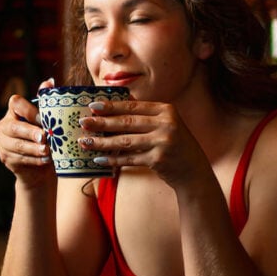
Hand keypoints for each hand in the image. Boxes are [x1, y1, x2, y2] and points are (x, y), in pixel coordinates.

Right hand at [0, 79, 55, 187]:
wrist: (39, 165)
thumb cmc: (45, 137)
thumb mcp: (47, 119)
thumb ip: (46, 101)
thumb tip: (50, 82)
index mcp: (13, 111)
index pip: (15, 103)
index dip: (29, 110)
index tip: (44, 120)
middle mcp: (3, 125)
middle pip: (13, 127)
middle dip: (30, 133)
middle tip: (44, 138)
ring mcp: (2, 142)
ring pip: (16, 145)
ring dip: (34, 149)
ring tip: (48, 151)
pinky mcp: (5, 158)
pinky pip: (19, 158)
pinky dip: (34, 160)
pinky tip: (45, 160)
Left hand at [77, 100, 211, 187]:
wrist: (193, 169)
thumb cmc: (174, 144)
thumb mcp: (166, 125)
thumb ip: (145, 116)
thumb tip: (113, 109)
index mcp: (166, 110)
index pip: (133, 106)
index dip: (111, 106)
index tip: (92, 106)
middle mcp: (167, 124)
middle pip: (127, 122)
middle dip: (102, 123)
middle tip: (83, 123)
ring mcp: (163, 142)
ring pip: (125, 141)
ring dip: (102, 142)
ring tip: (85, 142)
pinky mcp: (159, 159)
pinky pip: (130, 158)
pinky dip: (113, 159)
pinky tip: (99, 159)